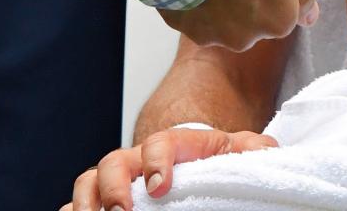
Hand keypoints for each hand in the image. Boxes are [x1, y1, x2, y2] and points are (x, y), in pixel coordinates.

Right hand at [65, 128, 278, 210]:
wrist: (192, 155)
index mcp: (173, 144)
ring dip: (86, 202)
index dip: (157, 161)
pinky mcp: (104, 198)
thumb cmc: (213, 157)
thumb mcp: (237, 149)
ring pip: (88, 181)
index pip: (160, 143)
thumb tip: (269, 151)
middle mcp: (137, 159)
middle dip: (113, 187)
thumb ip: (252, 148)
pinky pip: (77, 203)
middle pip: (113, 162)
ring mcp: (117, 180)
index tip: (162, 186)